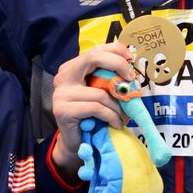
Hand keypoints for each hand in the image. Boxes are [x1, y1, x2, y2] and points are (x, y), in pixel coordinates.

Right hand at [48, 42, 136, 178]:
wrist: (75, 142)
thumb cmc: (91, 116)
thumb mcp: (100, 92)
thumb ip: (108, 79)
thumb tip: (132, 69)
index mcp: (72, 68)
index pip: (95, 50)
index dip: (115, 51)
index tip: (132, 60)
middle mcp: (63, 76)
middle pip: (93, 58)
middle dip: (118, 65)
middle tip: (131, 80)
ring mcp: (61, 93)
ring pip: (100, 92)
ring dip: (118, 107)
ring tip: (124, 116)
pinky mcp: (63, 110)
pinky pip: (96, 108)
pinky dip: (111, 116)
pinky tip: (116, 124)